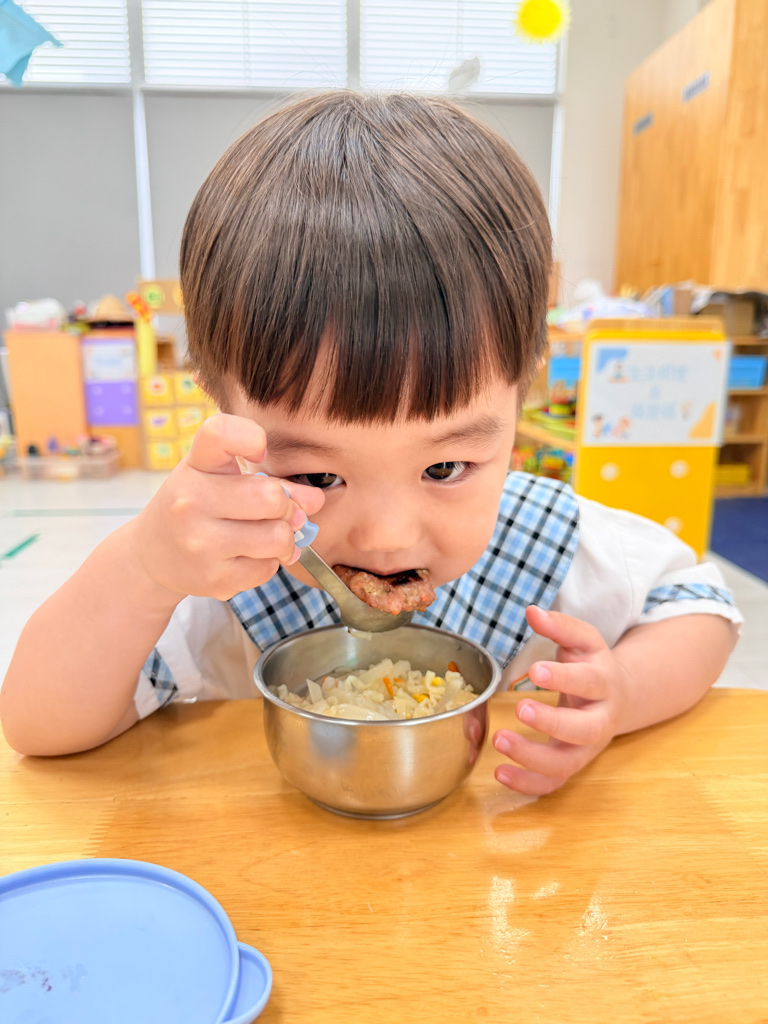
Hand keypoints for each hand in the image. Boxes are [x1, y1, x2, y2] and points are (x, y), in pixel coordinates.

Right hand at [127, 414, 325, 603]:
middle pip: (271, 497)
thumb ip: (272, 483)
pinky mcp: (213, 578)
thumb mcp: (222, 480)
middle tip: (276, 512)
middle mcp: (190, 500)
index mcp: (195, 465)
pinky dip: (268, 563)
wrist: (151, 556)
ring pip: (277, 537)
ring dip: (283, 538)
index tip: (257, 453)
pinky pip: (268, 569)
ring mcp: (199, 543)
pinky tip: (248, 556)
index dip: (251, 438)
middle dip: (285, 507)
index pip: (221, 432)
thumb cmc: (196, 507)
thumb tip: (315, 500)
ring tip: (268, 536)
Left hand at [493, 606, 629, 795]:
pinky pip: (554, 783)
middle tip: (520, 709)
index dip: (564, 678)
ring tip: (499, 740)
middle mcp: (600, 719)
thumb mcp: (582, 641)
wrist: (620, 697)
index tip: (535, 670)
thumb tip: (532, 611)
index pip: (588, 682)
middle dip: (553, 722)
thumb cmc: (592, 665)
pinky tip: (499, 773)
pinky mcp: (572, 765)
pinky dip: (528, 784)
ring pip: (567, 763)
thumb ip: (560, 626)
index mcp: (604, 683)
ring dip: (533, 758)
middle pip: (584, 729)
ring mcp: (587, 748)